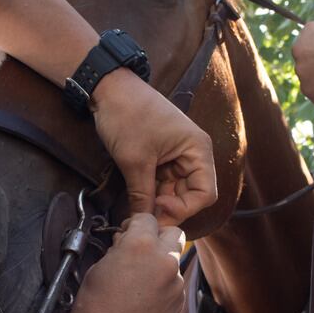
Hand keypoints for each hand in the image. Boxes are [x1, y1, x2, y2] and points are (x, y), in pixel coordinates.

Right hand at [70, 214, 185, 312]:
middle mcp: (164, 261)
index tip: (126, 234)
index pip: (147, 218)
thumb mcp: (98, 268)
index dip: (135, 225)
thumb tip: (126, 243)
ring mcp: (175, 284)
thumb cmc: (93, 311)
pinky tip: (143, 300)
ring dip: (160, 264)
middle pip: (173, 233)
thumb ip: (119, 250)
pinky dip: (163, 286)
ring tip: (137, 282)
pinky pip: (174, 284)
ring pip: (174, 260)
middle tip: (138, 251)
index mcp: (141, 246)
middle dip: (157, 238)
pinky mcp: (179, 304)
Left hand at [91, 69, 216, 224]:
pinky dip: (151, 194)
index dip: (183, 209)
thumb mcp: (134, 161)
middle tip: (145, 218)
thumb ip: (143, 196)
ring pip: (175, 192)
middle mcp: (193, 154)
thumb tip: (144, 223)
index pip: (205, 194)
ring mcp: (177, 156)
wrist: (108, 89)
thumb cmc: (127, 115)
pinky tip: (136, 201)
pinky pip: (163, 184)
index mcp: (198, 150)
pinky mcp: (162, 158)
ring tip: (137, 210)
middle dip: (170, 209)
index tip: (157, 211)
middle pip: (191, 195)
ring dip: (159, 203)